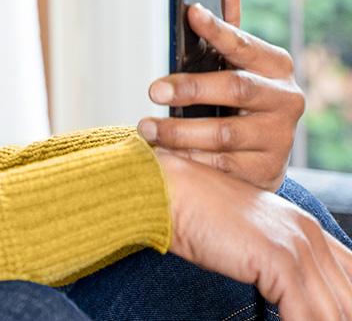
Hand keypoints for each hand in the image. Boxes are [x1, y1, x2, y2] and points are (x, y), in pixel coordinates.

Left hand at [138, 0, 303, 191]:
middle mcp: (284, 99)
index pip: (242, 43)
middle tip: (153, 91)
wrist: (261, 157)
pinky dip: (189, 158)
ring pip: (223, 133)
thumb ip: (228, 28)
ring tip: (145, 128)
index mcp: (274, 65)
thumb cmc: (239, 100)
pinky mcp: (266, 170)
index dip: (218, 29)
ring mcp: (278, 136)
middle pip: (234, 89)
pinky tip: (165, 154)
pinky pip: (220, 163)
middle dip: (190, 88)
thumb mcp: (237, 64)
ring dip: (178, 131)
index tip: (191, 13)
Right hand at [155, 148, 351, 318]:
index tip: (329, 314)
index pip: (350, 274)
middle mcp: (308, 233)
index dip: (343, 302)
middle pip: (347, 296)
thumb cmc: (189, 211)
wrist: (164, 189)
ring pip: (332, 311)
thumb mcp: (243, 233)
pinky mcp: (279, 261)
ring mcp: (296, 245)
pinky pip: (306, 315)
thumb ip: (268, 257)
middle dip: (334, 317)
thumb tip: (276, 289)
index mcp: (304, 227)